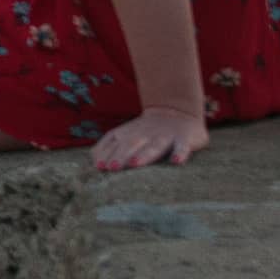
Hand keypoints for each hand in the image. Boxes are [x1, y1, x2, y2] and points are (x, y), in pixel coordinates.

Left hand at [88, 107, 207, 172]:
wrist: (177, 111)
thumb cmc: (145, 131)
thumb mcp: (125, 135)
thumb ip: (108, 147)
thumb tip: (95, 162)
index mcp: (128, 133)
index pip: (115, 143)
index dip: (107, 153)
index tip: (99, 166)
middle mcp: (145, 134)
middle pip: (131, 145)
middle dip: (121, 155)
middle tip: (112, 167)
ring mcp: (165, 136)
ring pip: (153, 146)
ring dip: (144, 155)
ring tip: (134, 164)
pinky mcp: (184, 138)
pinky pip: (182, 146)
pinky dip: (180, 153)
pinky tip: (177, 161)